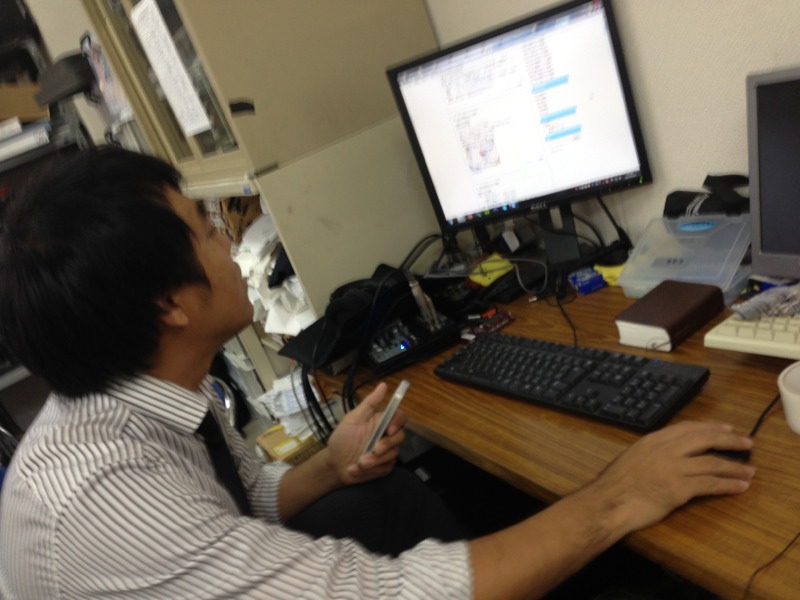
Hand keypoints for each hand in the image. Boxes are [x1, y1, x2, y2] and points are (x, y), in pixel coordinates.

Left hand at [325, 382, 408, 486]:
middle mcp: (385, 436)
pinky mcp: (384, 467)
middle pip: (400, 436)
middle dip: (387, 445)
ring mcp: (386, 452)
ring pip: (393, 454)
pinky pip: (386, 467)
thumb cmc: (342, 439)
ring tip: (359, 463)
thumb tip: (383, 385)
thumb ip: (369, 403)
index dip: (398, 422)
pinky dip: (372, 470)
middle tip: (374, 450)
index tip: (390, 429)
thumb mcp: (353, 419)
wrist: (333, 464)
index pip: (399, 417)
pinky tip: (358, 469)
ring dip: (376, 460)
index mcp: (379, 422)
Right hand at [586, 421, 755, 535]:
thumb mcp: (631, 457)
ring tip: (749, 470)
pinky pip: (710, 484)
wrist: (609, 502)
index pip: (687, 428)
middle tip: (746, 442)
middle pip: (705, 439)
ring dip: (734, 466)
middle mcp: (665, 450)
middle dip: (729, 439)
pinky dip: (728, 485)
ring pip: (712, 462)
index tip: (725, 427)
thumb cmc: (615, 484)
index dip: (709, 427)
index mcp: (653, 440)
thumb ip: (651, 453)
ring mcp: (674, 468)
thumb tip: (664, 455)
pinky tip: (739, 486)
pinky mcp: (679, 489)